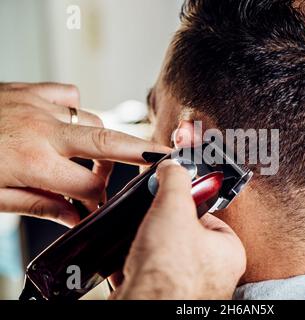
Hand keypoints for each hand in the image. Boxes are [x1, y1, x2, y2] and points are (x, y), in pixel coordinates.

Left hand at [0, 82, 169, 226]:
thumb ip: (39, 205)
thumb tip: (73, 218)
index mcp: (32, 162)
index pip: (86, 186)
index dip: (95, 202)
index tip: (95, 209)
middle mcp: (41, 130)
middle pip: (108, 142)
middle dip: (142, 151)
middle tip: (165, 156)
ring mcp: (37, 106)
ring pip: (93, 119)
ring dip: (102, 141)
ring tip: (94, 159)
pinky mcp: (29, 91)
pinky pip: (69, 94)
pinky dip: (78, 110)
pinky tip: (71, 125)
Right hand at [111, 160, 245, 299]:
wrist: (143, 305)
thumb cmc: (168, 270)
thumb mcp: (173, 208)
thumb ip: (176, 181)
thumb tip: (173, 167)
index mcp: (229, 253)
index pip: (210, 217)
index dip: (186, 206)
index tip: (171, 201)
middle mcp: (215, 275)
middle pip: (185, 235)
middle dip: (164, 228)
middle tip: (153, 224)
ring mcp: (190, 289)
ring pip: (166, 257)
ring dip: (150, 247)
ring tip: (142, 245)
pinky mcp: (166, 297)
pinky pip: (153, 275)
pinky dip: (139, 266)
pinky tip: (132, 261)